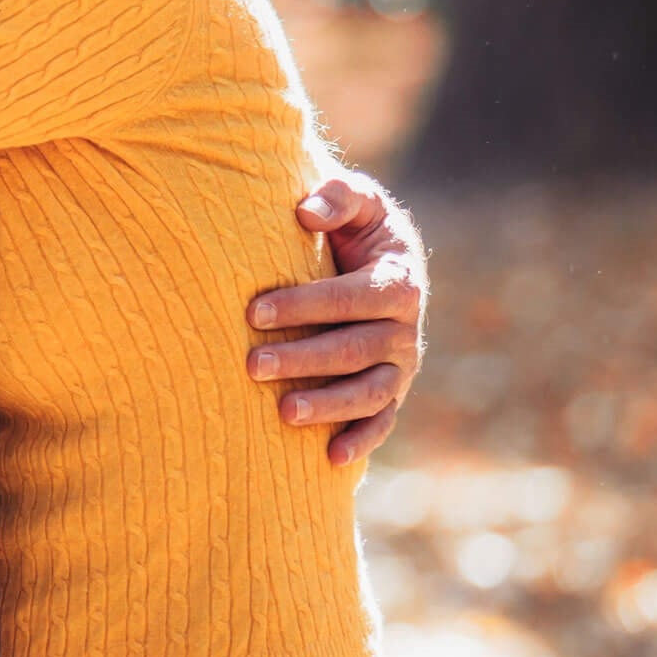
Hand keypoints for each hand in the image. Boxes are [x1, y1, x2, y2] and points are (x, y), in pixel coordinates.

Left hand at [249, 173, 427, 466]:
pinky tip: (329, 458)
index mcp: (398, 280)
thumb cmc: (355, 224)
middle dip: (302, 359)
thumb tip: (305, 212)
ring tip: (282, 412)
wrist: (377, 255)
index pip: (348, 298)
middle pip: (354, 349)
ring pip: (368, 391)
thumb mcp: (356, 199)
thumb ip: (336, 197)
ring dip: (328, 405)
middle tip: (251, 365)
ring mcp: (401, 364)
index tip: (253, 312)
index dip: (302, 306)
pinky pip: (382, 421)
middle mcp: (405, 328)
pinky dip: (361, 440)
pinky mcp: (393, 390)